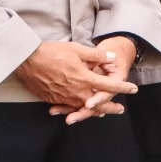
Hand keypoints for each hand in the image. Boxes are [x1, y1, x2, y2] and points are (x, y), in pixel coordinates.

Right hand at [16, 42, 137, 117]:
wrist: (27, 60)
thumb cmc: (52, 52)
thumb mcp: (77, 49)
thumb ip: (97, 55)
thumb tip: (112, 58)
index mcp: (84, 78)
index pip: (109, 86)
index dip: (123, 88)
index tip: (133, 89)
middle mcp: (75, 91)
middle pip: (98, 104)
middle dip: (110, 107)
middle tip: (120, 110)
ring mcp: (63, 97)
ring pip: (83, 108)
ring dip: (95, 110)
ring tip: (103, 112)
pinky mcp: (53, 99)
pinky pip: (69, 107)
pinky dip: (78, 109)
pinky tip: (81, 109)